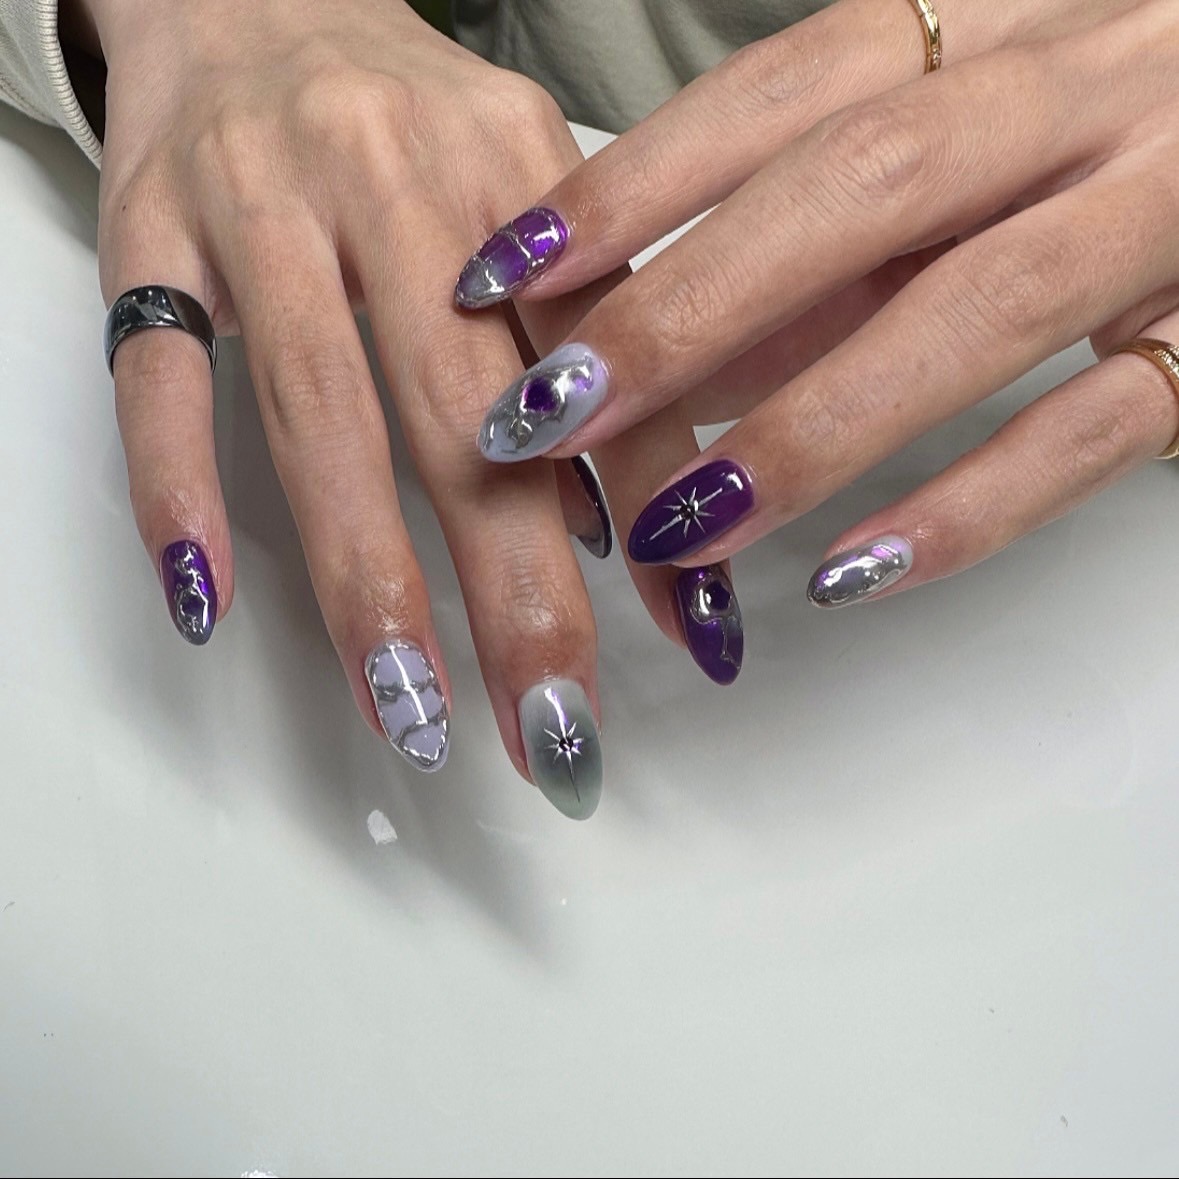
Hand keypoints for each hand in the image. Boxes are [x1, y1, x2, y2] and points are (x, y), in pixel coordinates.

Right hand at [88, 0, 713, 817]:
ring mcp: (261, 207)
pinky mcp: (150, 233)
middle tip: (556, 726)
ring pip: (318, 411)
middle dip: (517, 586)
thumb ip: (593, 341)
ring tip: (408, 710)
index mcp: (515, 170)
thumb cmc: (411, 129)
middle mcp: (394, 182)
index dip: (650, 509)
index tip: (688, 642)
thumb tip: (646, 524)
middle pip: (465, 410)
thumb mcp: (529, 198)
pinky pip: (156, 373)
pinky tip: (208, 598)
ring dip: (366, 574)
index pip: (601, 364)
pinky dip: (179, 489)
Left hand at [460, 0, 1178, 609]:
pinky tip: (848, 572)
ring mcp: (1168, 215)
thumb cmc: (1086, 139)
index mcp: (991, 34)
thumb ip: (810, 249)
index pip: (782, 95)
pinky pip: (1098, 430)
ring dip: (809, 425)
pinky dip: (967, 508)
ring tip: (677, 524)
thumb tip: (652, 351)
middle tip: (553, 414)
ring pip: (984, 307)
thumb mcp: (944, 160)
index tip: (503, 275)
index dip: (633, 185)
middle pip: (865, 188)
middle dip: (689, 307)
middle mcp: (1083, 100)